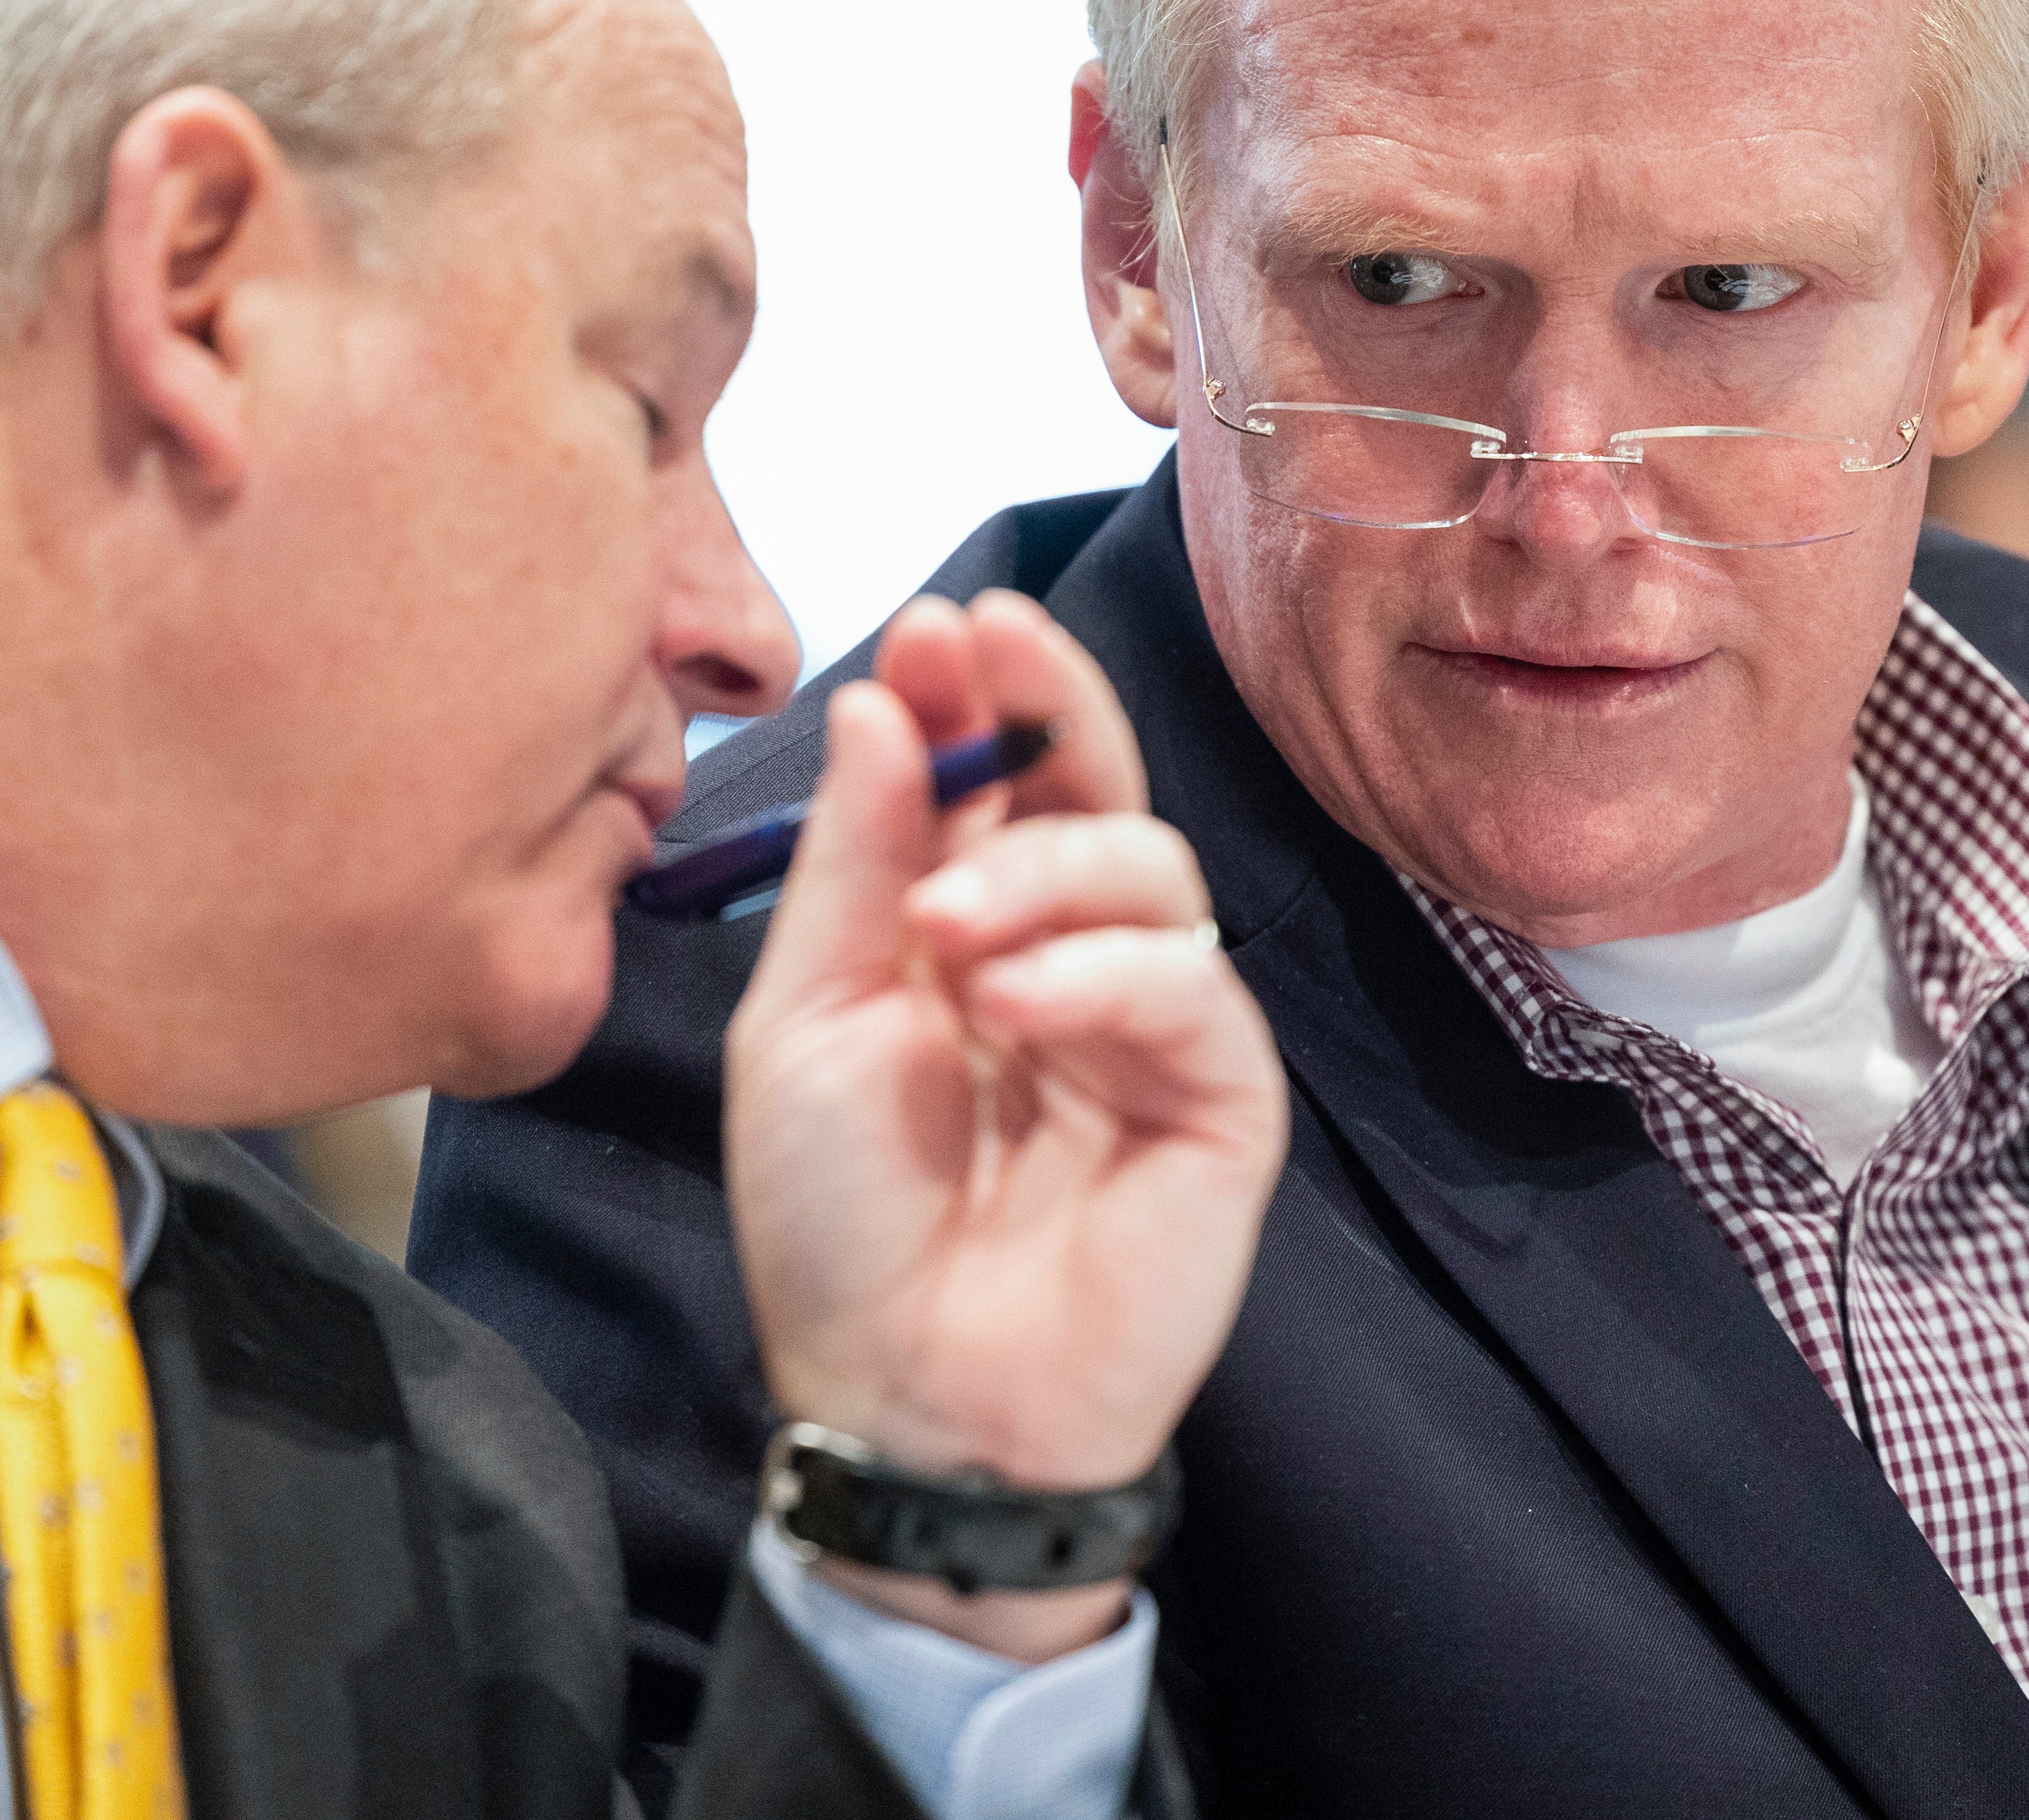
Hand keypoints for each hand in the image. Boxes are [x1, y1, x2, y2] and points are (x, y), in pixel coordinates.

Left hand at [724, 591, 1287, 1658]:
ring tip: (946, 935)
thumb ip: (857, 862)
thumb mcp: (807, 1020)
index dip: (978, 694)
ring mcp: (1153, 1023)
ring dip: (1044, 870)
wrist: (901, 1403)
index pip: (997, 778)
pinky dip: (1099, 974)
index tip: (938, 625)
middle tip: (988, 648)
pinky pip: (1190, 986)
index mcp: (966, 928)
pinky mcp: (1221, 1098)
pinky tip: (1013, 1007)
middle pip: (1099, 787)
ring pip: (1152, 867)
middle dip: (1048, 703)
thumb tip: (882, 702)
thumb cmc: (839, 1223)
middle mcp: (1068, 957)